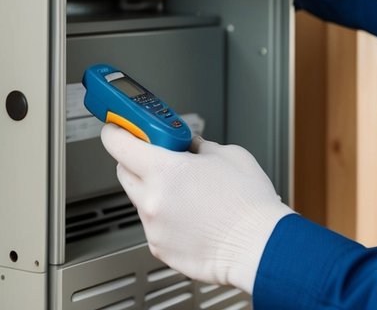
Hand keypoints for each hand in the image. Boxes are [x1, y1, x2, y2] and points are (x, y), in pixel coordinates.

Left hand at [100, 125, 293, 292]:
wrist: (259, 246)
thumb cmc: (248, 204)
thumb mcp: (228, 154)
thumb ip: (199, 146)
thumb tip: (191, 147)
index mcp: (164, 170)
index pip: (118, 143)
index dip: (117, 131)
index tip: (119, 126)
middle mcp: (152, 199)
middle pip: (123, 171)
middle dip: (136, 160)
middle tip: (158, 155)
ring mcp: (153, 227)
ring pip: (140, 199)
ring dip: (154, 190)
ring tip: (187, 191)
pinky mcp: (160, 248)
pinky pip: (153, 224)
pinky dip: (165, 216)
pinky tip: (191, 214)